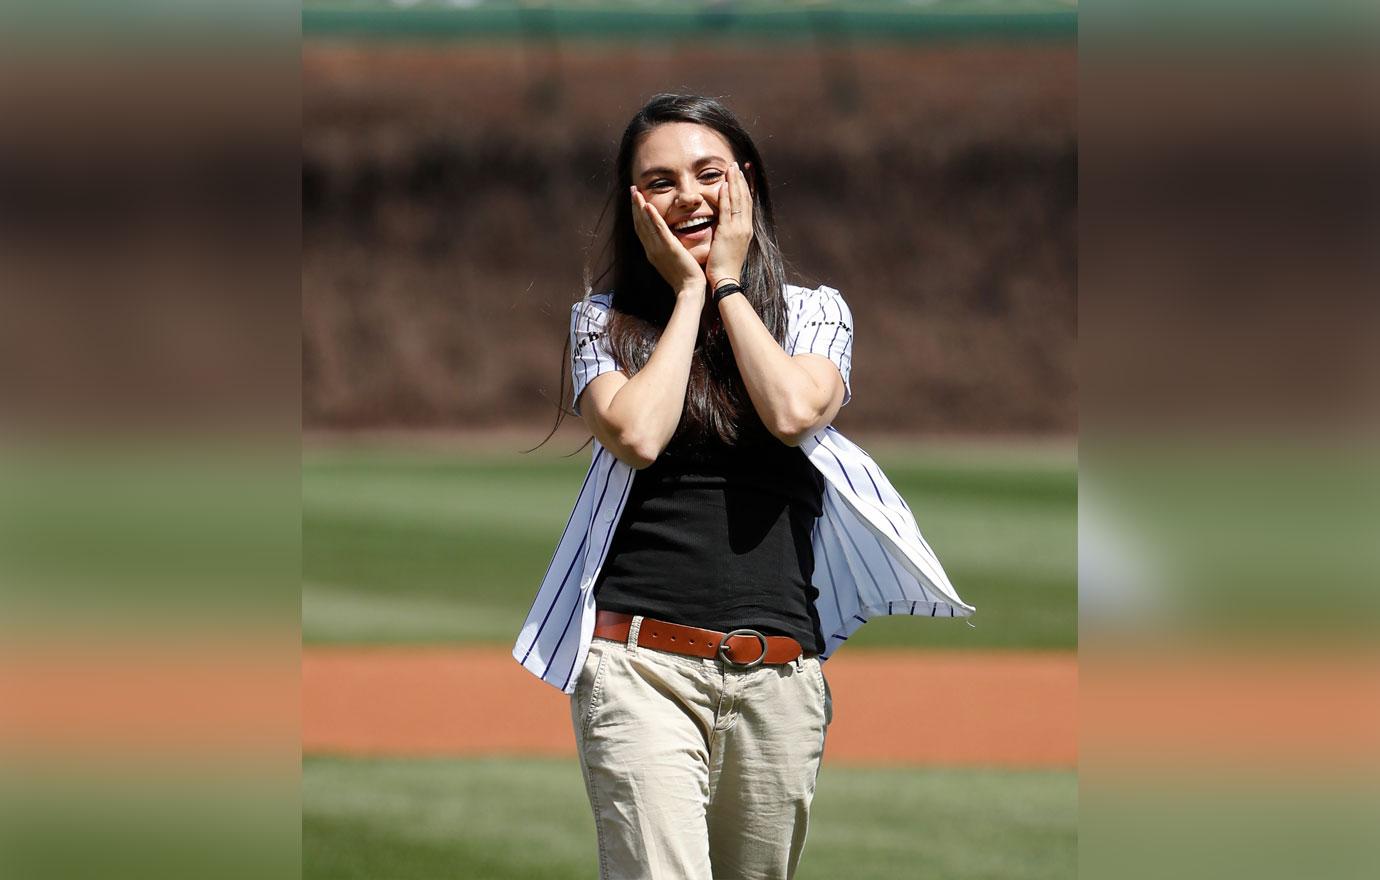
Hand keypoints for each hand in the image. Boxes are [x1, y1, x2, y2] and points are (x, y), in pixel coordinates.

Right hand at [631, 186, 706, 293]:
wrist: (690, 289)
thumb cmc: (685, 277)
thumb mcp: (672, 260)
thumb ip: (668, 248)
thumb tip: (668, 239)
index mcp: (652, 251)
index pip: (641, 229)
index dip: (637, 213)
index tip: (636, 199)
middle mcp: (651, 249)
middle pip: (639, 224)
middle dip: (635, 206)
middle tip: (632, 189)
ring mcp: (658, 249)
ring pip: (645, 224)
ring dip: (640, 207)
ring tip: (636, 192)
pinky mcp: (669, 248)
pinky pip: (659, 230)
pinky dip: (652, 218)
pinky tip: (648, 206)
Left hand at [705, 161, 753, 291]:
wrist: (726, 281)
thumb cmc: (725, 267)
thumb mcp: (731, 247)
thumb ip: (729, 234)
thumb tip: (725, 227)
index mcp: (746, 230)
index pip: (747, 204)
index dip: (746, 188)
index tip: (743, 175)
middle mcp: (745, 227)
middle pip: (745, 198)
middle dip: (741, 180)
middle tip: (737, 165)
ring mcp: (738, 229)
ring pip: (739, 201)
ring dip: (735, 183)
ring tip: (731, 168)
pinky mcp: (728, 232)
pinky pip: (728, 210)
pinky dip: (727, 196)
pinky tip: (724, 184)